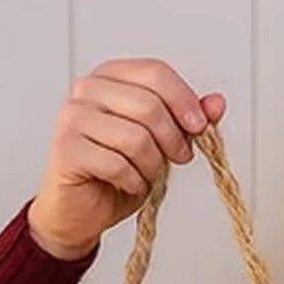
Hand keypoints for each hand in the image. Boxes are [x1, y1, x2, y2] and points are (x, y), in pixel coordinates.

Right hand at [27, 57, 226, 258]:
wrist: (79, 211)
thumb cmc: (116, 173)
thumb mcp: (161, 144)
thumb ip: (186, 122)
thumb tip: (217, 103)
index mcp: (111, 77)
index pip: (155, 72)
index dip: (184, 99)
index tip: (200, 126)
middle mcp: (87, 89)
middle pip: (148, 104)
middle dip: (173, 138)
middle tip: (179, 158)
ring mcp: (73, 117)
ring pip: (136, 138)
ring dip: (152, 165)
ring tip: (147, 174)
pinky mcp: (66, 149)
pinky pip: (118, 165)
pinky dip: (133, 182)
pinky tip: (128, 184)